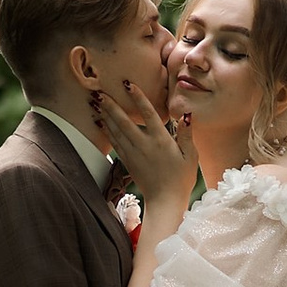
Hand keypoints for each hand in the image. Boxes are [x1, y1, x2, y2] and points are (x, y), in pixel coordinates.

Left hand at [90, 66, 193, 219]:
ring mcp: (133, 154)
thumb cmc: (181, 179)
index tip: (128, 84)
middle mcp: (144, 145)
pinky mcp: (127, 162)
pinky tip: (100, 121)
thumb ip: (186, 134)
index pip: (148, 114)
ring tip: (96, 102)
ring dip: (105, 115)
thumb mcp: (190, 156)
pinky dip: (106, 130)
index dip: (138, 98)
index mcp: (161, 141)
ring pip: (116, 131)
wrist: (165, 201)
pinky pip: (114, 142)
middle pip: (124, 122)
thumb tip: (187, 115)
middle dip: (111, 106)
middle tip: (99, 91)